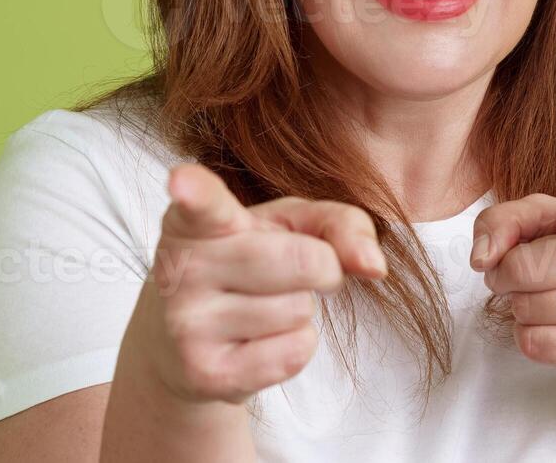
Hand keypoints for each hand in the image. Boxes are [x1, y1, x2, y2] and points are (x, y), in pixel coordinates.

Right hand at [129, 163, 388, 403]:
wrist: (182, 345)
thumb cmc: (247, 264)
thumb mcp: (289, 226)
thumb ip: (339, 224)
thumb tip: (375, 265)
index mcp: (194, 219)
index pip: (202, 203)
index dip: (194, 190)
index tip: (181, 182)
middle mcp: (180, 268)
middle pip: (304, 261)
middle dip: (319, 268)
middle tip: (283, 273)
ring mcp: (187, 323)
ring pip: (299, 311)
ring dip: (296, 311)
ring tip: (254, 309)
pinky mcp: (206, 373)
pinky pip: (294, 353)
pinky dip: (293, 347)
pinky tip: (253, 343)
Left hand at [470, 169, 555, 383]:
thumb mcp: (552, 222)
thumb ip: (507, 219)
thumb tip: (482, 257)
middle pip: (523, 268)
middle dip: (505, 273)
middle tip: (522, 272)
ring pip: (524, 307)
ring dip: (520, 304)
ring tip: (547, 297)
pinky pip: (532, 341)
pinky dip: (529, 333)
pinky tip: (555, 324)